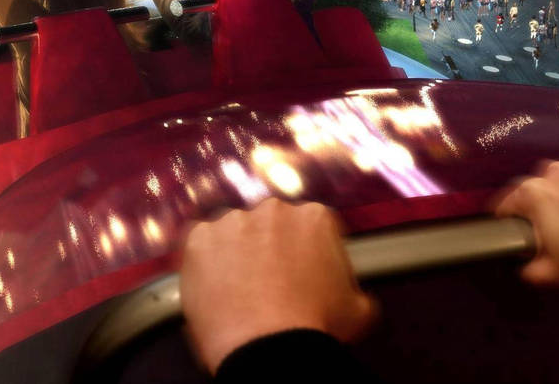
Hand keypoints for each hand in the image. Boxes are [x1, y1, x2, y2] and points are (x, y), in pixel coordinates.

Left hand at [179, 200, 376, 373]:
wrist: (269, 347)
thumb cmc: (315, 328)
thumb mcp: (358, 311)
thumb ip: (355, 289)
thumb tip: (354, 295)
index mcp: (315, 218)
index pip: (312, 228)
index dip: (308, 254)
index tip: (302, 274)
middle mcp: (272, 210)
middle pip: (271, 226)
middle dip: (270, 249)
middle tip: (271, 284)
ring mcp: (232, 221)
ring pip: (234, 233)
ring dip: (237, 253)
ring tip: (241, 291)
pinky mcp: (199, 237)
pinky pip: (201, 245)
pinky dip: (207, 263)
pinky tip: (217, 288)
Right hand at [493, 161, 558, 287]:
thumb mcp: (550, 274)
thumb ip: (524, 268)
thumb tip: (520, 260)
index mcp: (531, 193)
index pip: (503, 205)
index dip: (507, 223)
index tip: (521, 237)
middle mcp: (551, 172)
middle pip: (532, 190)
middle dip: (537, 208)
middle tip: (554, 233)